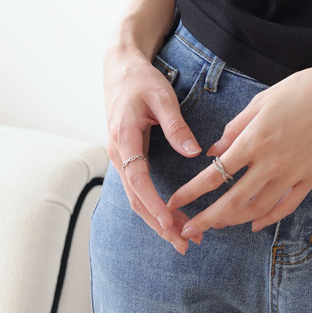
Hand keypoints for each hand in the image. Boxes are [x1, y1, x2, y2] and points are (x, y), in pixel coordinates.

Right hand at [103, 41, 204, 253]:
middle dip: (160, 224)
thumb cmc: (141, 80)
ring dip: (158, 220)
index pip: (137, 180)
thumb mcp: (161, 97)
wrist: (120, 69)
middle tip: (185, 243)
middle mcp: (118, 154)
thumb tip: (193, 151)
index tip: (170, 222)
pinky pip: (139, 189)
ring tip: (184, 239)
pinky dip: (154, 207)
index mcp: (123, 139)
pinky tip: (172, 218)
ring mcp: (121, 158)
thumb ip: (175, 125)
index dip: (153, 203)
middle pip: (136, 198)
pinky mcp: (128, 158)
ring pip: (137, 198)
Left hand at [168, 62, 311, 237]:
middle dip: (207, 218)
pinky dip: (267, 219)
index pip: (215, 174)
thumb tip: (213, 152)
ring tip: (217, 225)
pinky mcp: (311, 178)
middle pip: (233, 201)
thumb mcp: (261, 101)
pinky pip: (286, 207)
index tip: (175, 201)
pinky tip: (253, 224)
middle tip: (188, 229)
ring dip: (233, 221)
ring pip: (258, 209)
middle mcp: (272, 162)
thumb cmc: (302, 89)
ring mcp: (294, 173)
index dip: (191, 191)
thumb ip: (234, 128)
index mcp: (255, 140)